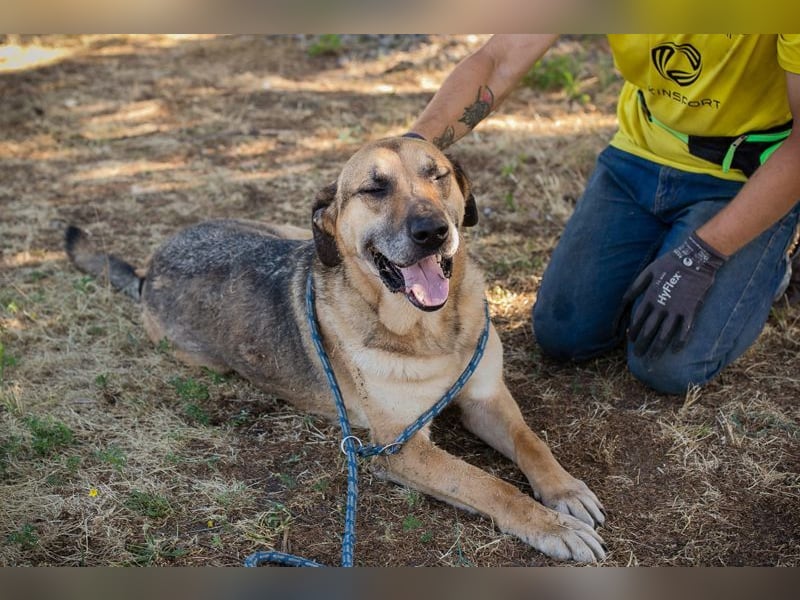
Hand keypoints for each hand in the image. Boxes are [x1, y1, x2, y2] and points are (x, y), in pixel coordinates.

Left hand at [622, 232, 727, 357]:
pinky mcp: (691, 310)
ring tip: (652, 360)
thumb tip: (624, 299)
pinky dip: (679, 342)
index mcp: (650, 297)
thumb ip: (635, 286)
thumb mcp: (647, 271)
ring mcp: (676, 310)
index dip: (633, 332)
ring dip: (657, 349)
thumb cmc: (670, 262)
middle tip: (638, 356)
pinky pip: (685, 330)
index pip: (638, 319)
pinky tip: (675, 351)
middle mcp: (661, 306)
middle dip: (642, 345)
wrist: (695, 258)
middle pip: (648, 330)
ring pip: (664, 334)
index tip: (630, 341)